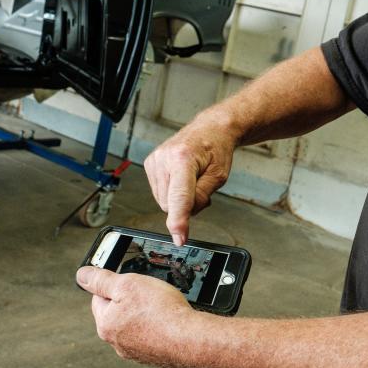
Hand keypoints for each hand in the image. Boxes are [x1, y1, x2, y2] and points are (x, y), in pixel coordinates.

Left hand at [77, 266, 196, 363]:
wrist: (191, 339)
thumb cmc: (161, 311)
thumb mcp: (127, 283)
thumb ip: (101, 279)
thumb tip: (82, 276)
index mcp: (105, 324)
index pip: (99, 297)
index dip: (115, 284)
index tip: (130, 281)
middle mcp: (117, 342)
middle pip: (117, 311)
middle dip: (130, 300)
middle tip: (148, 293)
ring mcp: (135, 352)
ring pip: (135, 324)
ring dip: (144, 314)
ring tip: (160, 306)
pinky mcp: (153, 357)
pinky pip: (150, 336)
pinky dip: (157, 327)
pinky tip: (168, 320)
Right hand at [143, 118, 236, 244]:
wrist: (208, 129)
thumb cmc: (215, 149)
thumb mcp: (218, 176)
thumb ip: (202, 197)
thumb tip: (185, 216)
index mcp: (183, 158)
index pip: (179, 197)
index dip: (179, 221)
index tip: (179, 238)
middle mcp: (164, 158)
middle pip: (170, 204)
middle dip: (186, 205)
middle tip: (200, 187)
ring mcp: (154, 160)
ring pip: (163, 201)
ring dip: (178, 199)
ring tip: (191, 179)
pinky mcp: (149, 163)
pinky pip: (159, 193)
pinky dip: (171, 192)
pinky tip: (180, 178)